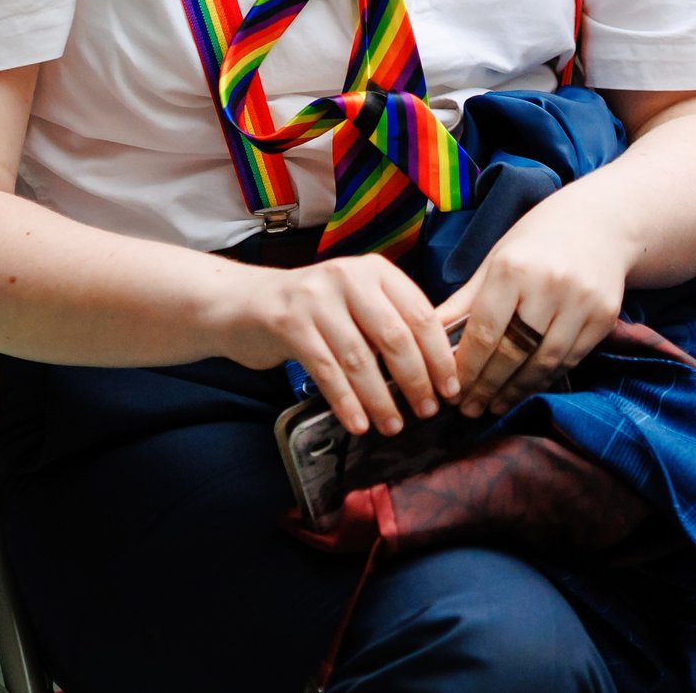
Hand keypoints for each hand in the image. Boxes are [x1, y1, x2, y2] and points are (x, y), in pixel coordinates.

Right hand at [220, 255, 460, 438]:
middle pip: (395, 336)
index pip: (420, 313)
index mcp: (375, 271)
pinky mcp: (289, 323)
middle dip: (416, 380)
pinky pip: (326, 370)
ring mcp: (316, 299)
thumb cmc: (313, 311)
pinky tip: (359, 424)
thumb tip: (437, 369)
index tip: (451, 388)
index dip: (440, 355)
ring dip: (381, 398)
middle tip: (428, 410)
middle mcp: (348, 277)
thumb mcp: (356, 303)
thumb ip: (391, 323)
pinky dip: (346, 402)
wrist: (244, 303)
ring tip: (394, 425)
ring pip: (360, 358)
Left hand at [434, 200, 631, 417]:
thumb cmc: (536, 241)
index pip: (485, 331)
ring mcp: (582, 302)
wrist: (601, 222)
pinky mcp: (605, 317)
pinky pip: (569, 360)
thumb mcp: (496, 261)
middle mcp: (550, 284)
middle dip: (487, 387)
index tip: (451, 392)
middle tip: (469, 409)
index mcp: (514, 267)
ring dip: (515, 391)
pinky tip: (526, 388)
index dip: (467, 368)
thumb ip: (464, 302)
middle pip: (513, 353)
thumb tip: (426, 338)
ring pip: (543, 363)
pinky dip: (544, 379)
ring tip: (495, 405)